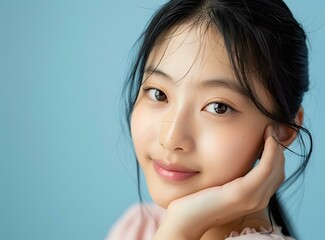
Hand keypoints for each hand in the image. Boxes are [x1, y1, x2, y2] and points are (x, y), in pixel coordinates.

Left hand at [153, 125, 284, 239]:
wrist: (185, 219)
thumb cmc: (198, 200)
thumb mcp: (220, 185)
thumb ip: (232, 176)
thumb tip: (234, 158)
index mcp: (254, 198)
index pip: (274, 174)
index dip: (275, 153)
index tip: (269, 134)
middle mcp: (258, 200)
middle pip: (278, 169)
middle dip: (278, 147)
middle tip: (271, 128)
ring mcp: (252, 198)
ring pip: (275, 167)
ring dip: (276, 146)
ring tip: (270, 129)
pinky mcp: (242, 194)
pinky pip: (265, 168)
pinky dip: (270, 151)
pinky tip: (267, 138)